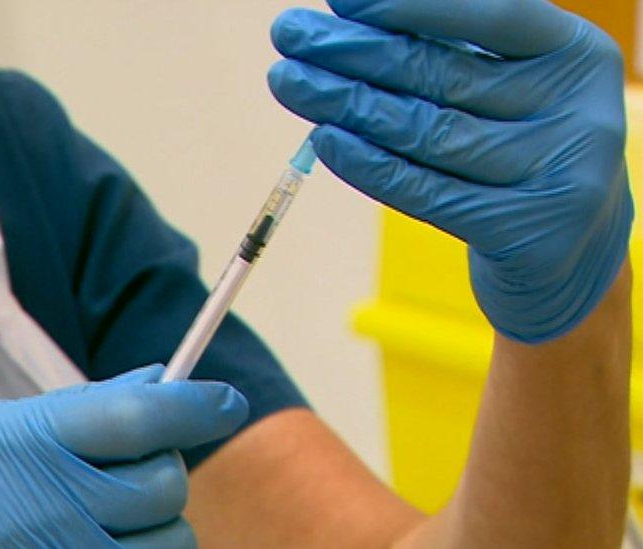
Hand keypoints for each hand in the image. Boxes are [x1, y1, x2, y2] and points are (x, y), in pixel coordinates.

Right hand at [0, 365, 247, 547]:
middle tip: (127, 470)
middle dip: (162, 471)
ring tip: (108, 518)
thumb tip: (158, 378)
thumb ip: (77, 407)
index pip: (140, 415)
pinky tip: (105, 541)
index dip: (195, 405)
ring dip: (158, 525)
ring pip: (174, 539)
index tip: (226, 402)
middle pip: (167, 482)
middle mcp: (54, 501)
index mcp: (31, 441)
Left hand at [268, 0, 631, 342]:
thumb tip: (351, 21)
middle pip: (443, 74)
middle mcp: (580, 112)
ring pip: (428, 132)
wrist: (569, 256)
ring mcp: (557, 177)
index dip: (411, 6)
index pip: (491, 14)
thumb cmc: (520, 153)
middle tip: (288, 35)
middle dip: (354, 51)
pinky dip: (369, 165)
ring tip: (287, 80)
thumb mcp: (505, 91)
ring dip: (346, 103)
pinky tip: (323, 139)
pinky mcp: (526, 235)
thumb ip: (449, 55)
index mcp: (577, 56)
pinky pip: (426, 192)